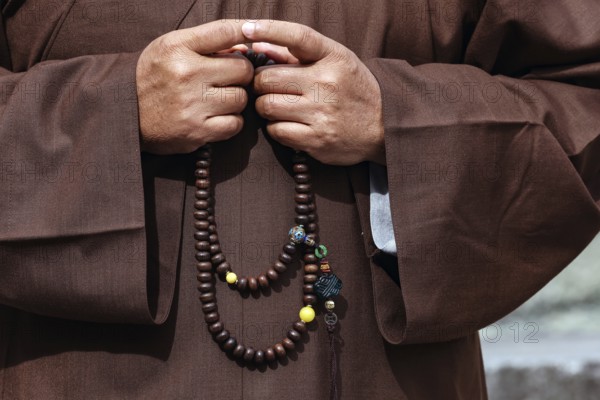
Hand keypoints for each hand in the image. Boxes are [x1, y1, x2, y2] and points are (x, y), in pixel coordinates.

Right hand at [136, 20, 252, 153]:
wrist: (125, 114)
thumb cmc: (154, 77)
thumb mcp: (170, 48)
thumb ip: (206, 42)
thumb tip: (246, 46)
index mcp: (177, 48)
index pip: (224, 31)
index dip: (246, 31)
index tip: (252, 35)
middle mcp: (185, 74)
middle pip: (243, 70)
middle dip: (240, 74)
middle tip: (226, 79)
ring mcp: (192, 105)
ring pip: (241, 98)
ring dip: (235, 100)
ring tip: (217, 99)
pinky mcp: (197, 131)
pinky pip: (235, 124)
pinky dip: (231, 121)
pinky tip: (217, 117)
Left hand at [243, 21, 384, 164]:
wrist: (385, 127)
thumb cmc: (352, 89)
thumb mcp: (334, 62)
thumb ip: (295, 53)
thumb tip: (256, 42)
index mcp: (334, 58)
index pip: (298, 36)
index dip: (269, 29)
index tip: (246, 28)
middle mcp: (328, 83)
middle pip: (267, 78)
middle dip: (260, 84)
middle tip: (270, 88)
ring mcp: (322, 113)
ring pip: (267, 106)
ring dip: (265, 107)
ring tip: (280, 107)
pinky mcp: (317, 139)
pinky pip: (276, 131)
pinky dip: (276, 128)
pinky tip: (289, 124)